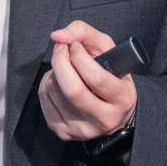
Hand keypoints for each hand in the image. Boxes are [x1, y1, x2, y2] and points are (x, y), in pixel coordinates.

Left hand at [36, 20, 136, 141]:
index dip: (79, 56)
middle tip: (61, 49)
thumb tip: (58, 36)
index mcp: (121, 98)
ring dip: (53, 72)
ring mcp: (83, 129)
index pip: (96, 78)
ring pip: (54, 92)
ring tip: (64, 68)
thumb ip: (83, 33)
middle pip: (72, 90)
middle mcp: (104, 118)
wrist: (112, 112)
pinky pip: (44, 100)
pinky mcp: (64, 132)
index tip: (75, 46)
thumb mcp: (107, 49)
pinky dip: (47, 84)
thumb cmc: (110, 74)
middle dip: (60, 62)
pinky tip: (58, 82)